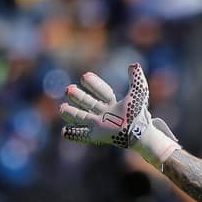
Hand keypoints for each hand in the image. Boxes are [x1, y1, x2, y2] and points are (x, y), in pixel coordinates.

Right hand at [59, 63, 180, 168]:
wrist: (139, 132)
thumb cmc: (139, 113)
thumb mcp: (138, 93)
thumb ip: (135, 79)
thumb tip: (133, 65)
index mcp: (114, 105)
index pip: (103, 93)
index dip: (94, 84)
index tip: (85, 76)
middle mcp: (106, 115)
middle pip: (89, 104)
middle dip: (79, 97)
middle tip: (68, 89)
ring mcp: (101, 126)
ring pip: (83, 118)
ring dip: (72, 113)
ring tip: (61, 108)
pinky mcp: (97, 136)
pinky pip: (83, 135)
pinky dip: (74, 134)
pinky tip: (64, 132)